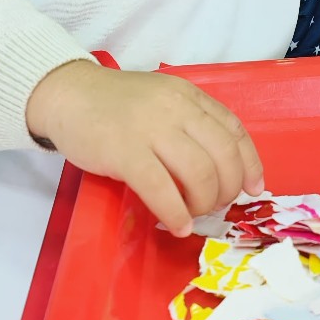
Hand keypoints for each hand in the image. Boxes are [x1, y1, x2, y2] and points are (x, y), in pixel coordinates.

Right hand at [26, 61, 264, 236]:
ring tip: (191, 214)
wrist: (67, 94)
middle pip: (222, 156)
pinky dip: (175, 213)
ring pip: (198, 173)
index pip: (234, 131)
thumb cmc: (114, 104)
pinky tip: (177, 225)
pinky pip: (161, 189)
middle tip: (213, 206)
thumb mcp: (162, 100)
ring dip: (202, 203)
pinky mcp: (124, 151)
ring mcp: (150, 128)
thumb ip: (189, 123)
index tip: (253, 188)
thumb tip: (221, 168)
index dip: (250, 164)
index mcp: (188, 96)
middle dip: (226, 190)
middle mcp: (176, 108)